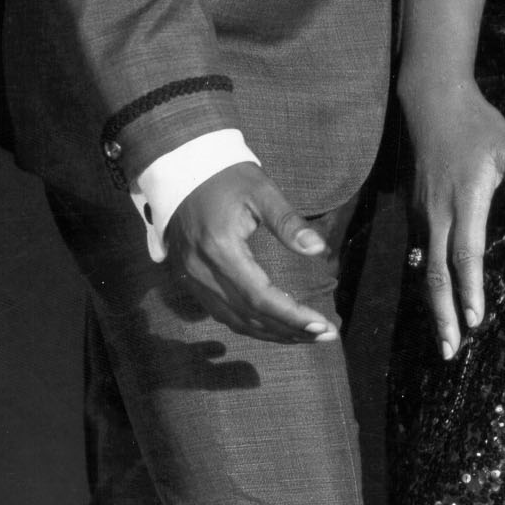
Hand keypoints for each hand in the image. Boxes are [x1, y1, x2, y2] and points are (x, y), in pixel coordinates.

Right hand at [165, 163, 337, 343]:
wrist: (180, 170)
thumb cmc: (225, 177)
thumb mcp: (261, 191)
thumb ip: (288, 222)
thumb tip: (318, 248)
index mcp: (221, 249)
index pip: (261, 298)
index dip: (292, 316)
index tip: (322, 325)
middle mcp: (202, 271)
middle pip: (249, 316)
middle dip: (289, 330)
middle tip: (324, 334)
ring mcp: (192, 278)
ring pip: (234, 321)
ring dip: (272, 334)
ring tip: (306, 334)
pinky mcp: (189, 279)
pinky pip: (221, 313)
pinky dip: (250, 325)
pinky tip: (274, 326)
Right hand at [405, 78, 504, 358]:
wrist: (432, 102)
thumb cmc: (477, 125)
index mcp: (464, 202)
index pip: (465, 255)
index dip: (469, 289)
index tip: (474, 321)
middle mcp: (437, 214)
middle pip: (436, 274)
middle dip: (443, 315)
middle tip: (449, 351)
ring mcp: (423, 213)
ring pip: (424, 268)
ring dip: (434, 304)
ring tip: (443, 336)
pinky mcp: (416, 210)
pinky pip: (418, 252)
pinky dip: (425, 280)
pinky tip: (432, 298)